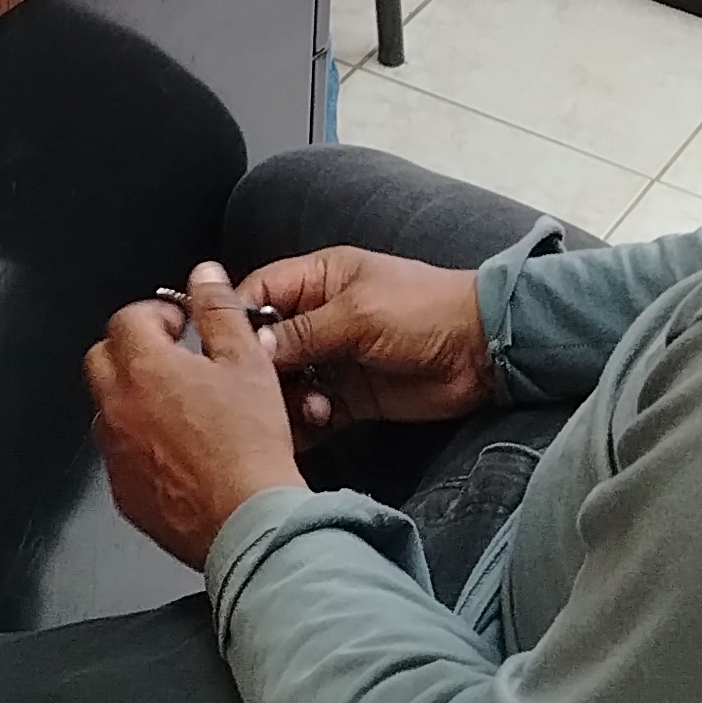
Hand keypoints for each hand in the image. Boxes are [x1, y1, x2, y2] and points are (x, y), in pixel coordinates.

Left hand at [86, 263, 306, 569]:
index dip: (158, 316)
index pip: (128, 318)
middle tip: (172, 360)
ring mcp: (115, 453)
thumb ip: (220, 310)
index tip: (182, 327)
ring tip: (177, 409)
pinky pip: (118, 454)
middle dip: (133, 351)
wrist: (248, 521)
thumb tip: (205, 277)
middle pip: (103, 358)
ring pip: (108, 408)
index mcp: (144, 367)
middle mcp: (118, 407)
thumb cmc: (250, 445)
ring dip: (132, 399)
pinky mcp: (122, 492)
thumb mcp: (247, 361)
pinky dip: (138, 445)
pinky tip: (177, 453)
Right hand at [243, 245, 492, 442]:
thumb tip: (252, 347)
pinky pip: (314, 410)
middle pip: (265, 345)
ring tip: (311, 407)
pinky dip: (308, 421)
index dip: (235, 317)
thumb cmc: (421, 310)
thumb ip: (303, 331)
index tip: (220, 349)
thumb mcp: (358, 314)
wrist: (481, 351)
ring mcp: (333, 359)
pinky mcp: (350, 396)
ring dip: (287, 398)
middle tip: (260, 391)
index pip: (258, 291)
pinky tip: (320, 422)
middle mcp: (317, 318)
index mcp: (317, 279)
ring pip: (286, 382)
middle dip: (259, 369)